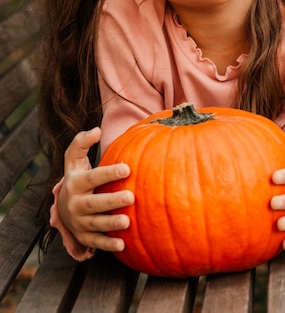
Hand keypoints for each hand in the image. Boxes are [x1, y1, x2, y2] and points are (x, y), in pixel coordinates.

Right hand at [58, 128, 133, 251]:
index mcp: (75, 183)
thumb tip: (97, 129)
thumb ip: (82, 141)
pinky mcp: (84, 237)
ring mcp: (78, 222)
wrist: (63, 206)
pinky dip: (107, 245)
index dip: (108, 173)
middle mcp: (74, 204)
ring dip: (110, 224)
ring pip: (95, 224)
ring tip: (127, 221)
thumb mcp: (74, 158)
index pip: (92, 178)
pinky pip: (95, 243)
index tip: (126, 168)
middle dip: (111, 201)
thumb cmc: (77, 176)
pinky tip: (122, 245)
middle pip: (93, 204)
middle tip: (130, 196)